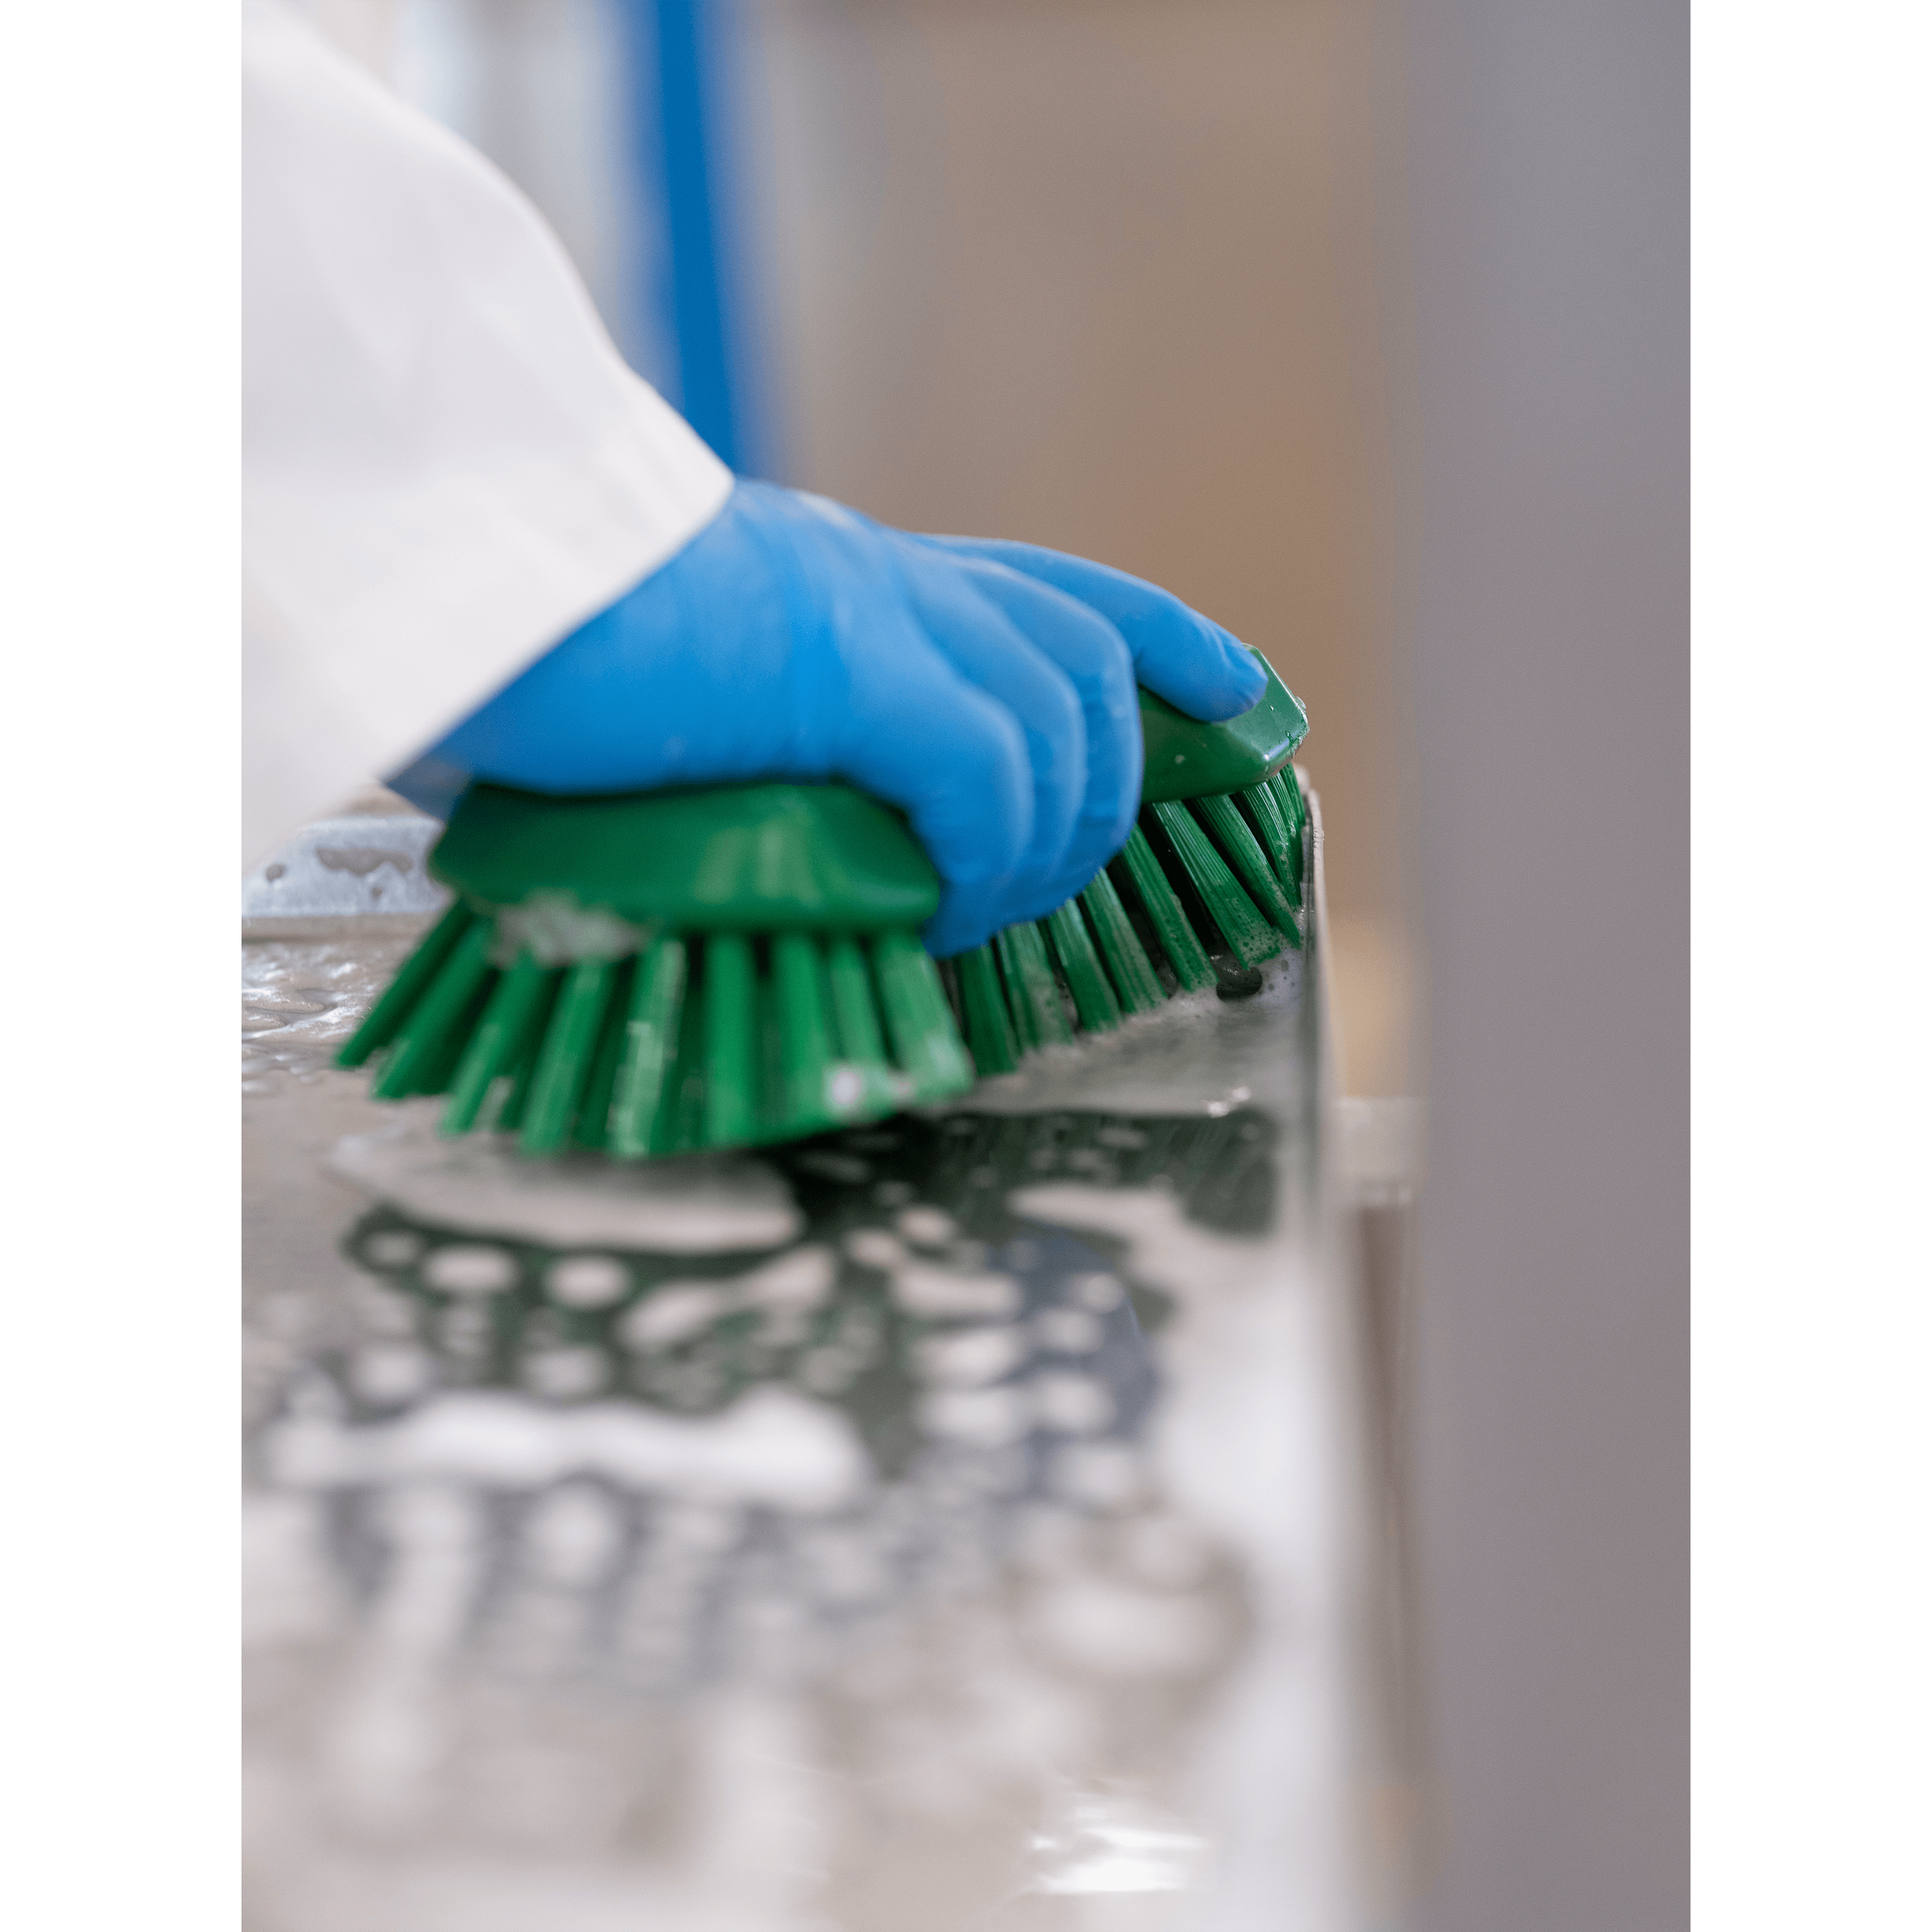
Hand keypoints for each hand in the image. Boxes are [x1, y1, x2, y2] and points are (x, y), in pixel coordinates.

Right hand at [391, 481, 1267, 957]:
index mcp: (855, 576)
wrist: (460, 587)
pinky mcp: (843, 662)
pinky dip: (982, 859)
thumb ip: (765, 744)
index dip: (1170, 641)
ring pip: (1057, 725)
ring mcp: (869, 610)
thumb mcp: (686, 696)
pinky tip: (936, 911)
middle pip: (1084, 663)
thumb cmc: (543, 655)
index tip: (1240, 694)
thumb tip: (789, 842)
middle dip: (1110, 785)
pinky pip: (985, 777)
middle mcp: (883, 577)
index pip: (1061, 591)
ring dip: (1043, 844)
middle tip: (1049, 885)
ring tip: (981, 919)